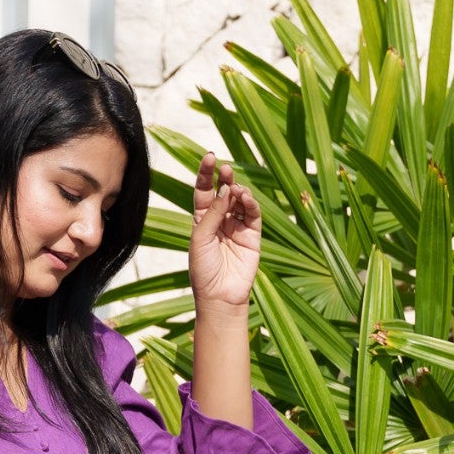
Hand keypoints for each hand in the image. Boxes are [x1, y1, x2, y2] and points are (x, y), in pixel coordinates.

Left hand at [188, 151, 261, 312]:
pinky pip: (253, 214)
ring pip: (239, 200)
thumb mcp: (201, 238)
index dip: (207, 173)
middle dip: (225, 178)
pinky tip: (245, 198)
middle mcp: (220, 220)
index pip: (205, 190)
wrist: (219, 296)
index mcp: (202, 220)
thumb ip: (213, 213)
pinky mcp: (252, 236)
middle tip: (225, 169)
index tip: (210, 156)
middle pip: (223, 191)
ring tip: (236, 189)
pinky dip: (250, 203)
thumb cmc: (203, 270)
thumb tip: (228, 189)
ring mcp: (237, 227)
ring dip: (238, 191)